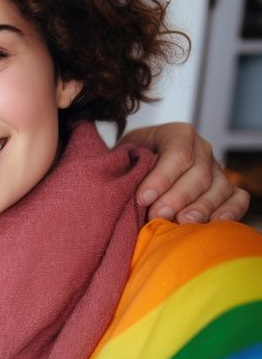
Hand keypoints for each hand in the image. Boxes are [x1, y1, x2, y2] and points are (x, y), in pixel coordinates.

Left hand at [122, 123, 249, 222]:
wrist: (138, 168)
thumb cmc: (129, 163)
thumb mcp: (122, 156)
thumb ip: (124, 164)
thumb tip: (121, 183)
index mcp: (177, 134)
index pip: (177, 153)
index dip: (161, 178)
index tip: (142, 198)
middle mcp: (202, 149)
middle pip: (198, 173)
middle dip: (177, 197)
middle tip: (158, 216)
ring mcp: (217, 169)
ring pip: (219, 187)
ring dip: (201, 208)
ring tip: (182, 224)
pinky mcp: (226, 189)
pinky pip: (238, 198)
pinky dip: (230, 211)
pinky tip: (213, 224)